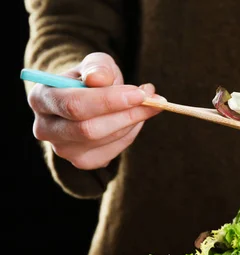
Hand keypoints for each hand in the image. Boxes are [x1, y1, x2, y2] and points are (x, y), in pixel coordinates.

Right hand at [27, 52, 163, 169]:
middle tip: (153, 100)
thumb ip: (97, 67)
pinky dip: (129, 134)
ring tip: (147, 104)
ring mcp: (62, 149)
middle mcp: (45, 128)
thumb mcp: (95, 64)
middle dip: (127, 114)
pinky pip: (113, 152)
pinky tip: (133, 119)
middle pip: (89, 129)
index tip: (140, 93)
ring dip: (133, 122)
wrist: (86, 97)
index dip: (109, 101)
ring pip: (104, 141)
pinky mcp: (82, 161)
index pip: (75, 105)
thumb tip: (98, 79)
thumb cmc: (90, 78)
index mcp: (41, 98)